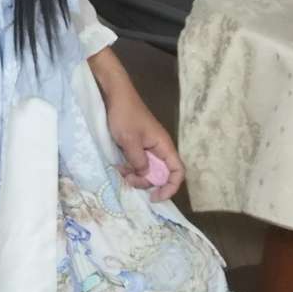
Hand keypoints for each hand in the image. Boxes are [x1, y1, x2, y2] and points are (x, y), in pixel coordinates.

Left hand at [106, 86, 185, 202]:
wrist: (115, 95)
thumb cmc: (125, 115)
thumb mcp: (130, 140)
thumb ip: (139, 161)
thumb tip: (146, 175)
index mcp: (164, 146)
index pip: (177, 171)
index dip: (170, 187)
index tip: (155, 196)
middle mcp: (159, 148)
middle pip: (161, 174)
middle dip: (147, 182)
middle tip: (129, 179)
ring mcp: (148, 147)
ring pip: (148, 170)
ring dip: (136, 175)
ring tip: (121, 172)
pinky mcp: (138, 146)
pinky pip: (138, 163)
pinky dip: (130, 168)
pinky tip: (118, 166)